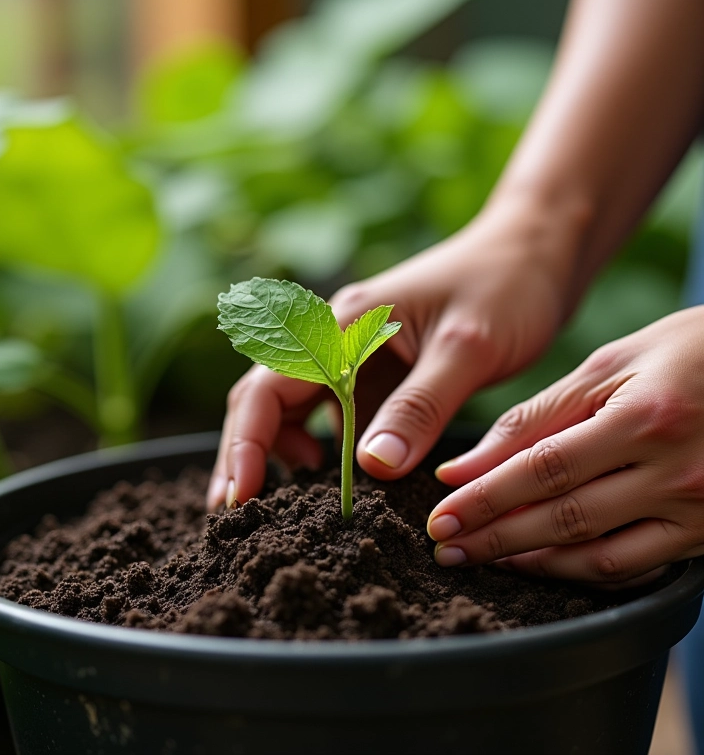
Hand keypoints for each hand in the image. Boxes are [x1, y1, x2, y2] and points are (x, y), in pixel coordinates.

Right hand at [207, 200, 573, 509]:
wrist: (533, 255)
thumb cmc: (506, 287)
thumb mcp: (467, 348)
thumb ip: (420, 406)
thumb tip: (372, 468)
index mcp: (343, 324)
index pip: (268, 384)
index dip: (246, 442)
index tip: (240, 497)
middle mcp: (336, 339)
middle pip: (264, 398)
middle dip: (245, 454)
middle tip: (237, 514)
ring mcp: (354, 357)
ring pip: (294, 409)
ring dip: (277, 454)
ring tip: (277, 506)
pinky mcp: (377, 374)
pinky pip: (333, 415)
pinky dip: (322, 450)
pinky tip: (330, 479)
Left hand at [429, 306, 703, 584]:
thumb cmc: (685, 353)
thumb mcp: (609, 366)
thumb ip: (535, 417)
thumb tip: (464, 464)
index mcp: (646, 417)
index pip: (543, 470)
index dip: (485, 499)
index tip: (440, 517)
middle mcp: (676, 471)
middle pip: (565, 519)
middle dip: (496, 538)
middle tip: (447, 548)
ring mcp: (699, 508)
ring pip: (601, 557)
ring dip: (533, 564)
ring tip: (483, 559)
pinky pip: (637, 568)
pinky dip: (582, 572)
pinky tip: (542, 564)